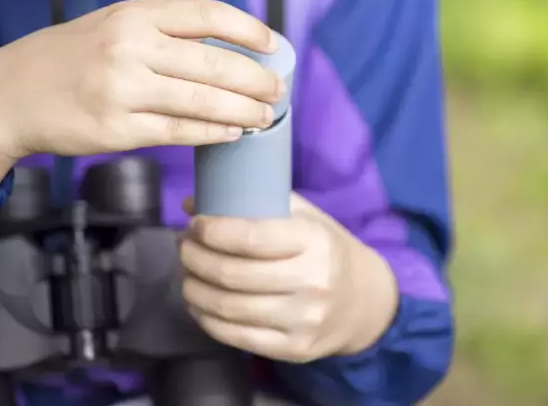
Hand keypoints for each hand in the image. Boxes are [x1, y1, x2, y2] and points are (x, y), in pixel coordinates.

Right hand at [0, 0, 283, 188]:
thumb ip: (165, 32)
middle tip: (278, 90)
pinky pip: (180, 131)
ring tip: (266, 116)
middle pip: (215, 63)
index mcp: (135, 14)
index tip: (274, 44)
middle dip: (257, 79)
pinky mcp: (118, 129)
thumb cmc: (73, 58)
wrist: (10, 94)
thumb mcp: (115, 26)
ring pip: (203, 101)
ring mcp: (123, 90)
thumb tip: (231, 50)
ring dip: (244, 111)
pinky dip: (213, 133)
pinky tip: (233, 133)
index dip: (249, 30)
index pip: (208, 14)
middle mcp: (131, 47)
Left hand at [179, 194, 398, 362]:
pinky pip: (236, 336)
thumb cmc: (327, 251)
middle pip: (233, 274)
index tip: (194, 222)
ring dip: (194, 289)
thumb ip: (259, 203)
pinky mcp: (294, 349)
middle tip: (184, 246)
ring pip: (229, 308)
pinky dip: (207, 319)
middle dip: (195, 258)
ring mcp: (303, 320)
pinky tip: (198, 303)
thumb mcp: (308, 218)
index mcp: (315, 241)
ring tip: (186, 274)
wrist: (364, 302)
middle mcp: (312, 281)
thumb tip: (193, 200)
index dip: (213, 230)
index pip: (251, 237)